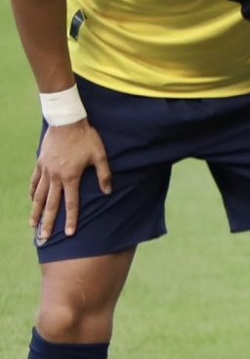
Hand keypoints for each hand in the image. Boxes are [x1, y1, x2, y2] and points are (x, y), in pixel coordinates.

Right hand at [30, 121, 111, 245]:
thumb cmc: (86, 138)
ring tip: (33, 225)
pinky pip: (34, 181)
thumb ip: (104, 174)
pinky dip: (33, 192)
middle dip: (48, 222)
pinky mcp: (40, 163)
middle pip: (51, 204)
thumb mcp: (100, 155)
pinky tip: (32, 201)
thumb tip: (108, 192)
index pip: (71, 203)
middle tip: (44, 237)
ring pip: (39, 195)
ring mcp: (46, 170)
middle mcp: (56, 177)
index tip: (70, 233)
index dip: (71, 219)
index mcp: (71, 177)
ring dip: (36, 211)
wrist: (67, 121)